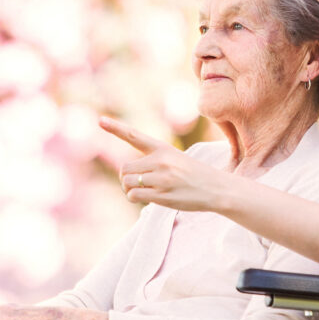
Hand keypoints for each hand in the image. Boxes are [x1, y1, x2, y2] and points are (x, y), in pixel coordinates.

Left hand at [100, 116, 227, 210]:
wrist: (218, 189)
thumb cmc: (195, 176)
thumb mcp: (177, 159)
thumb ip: (153, 162)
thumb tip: (125, 176)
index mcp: (163, 148)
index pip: (135, 136)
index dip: (116, 128)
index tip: (100, 120)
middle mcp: (161, 161)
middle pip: (125, 168)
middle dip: (126, 178)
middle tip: (139, 184)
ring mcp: (162, 178)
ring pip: (127, 183)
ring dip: (130, 189)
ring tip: (145, 191)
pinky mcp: (163, 194)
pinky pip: (134, 196)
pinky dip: (135, 199)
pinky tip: (148, 199)